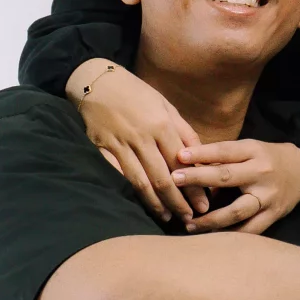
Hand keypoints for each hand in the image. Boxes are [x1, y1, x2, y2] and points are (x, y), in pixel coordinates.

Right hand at [71, 63, 208, 223]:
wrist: (95, 81)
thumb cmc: (135, 92)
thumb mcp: (164, 104)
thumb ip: (183, 131)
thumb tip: (200, 157)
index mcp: (161, 124)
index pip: (183, 163)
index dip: (194, 186)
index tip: (204, 203)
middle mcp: (142, 137)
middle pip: (163, 178)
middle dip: (178, 202)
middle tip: (190, 218)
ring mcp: (120, 145)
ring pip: (141, 183)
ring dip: (156, 204)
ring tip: (169, 218)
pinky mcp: (101, 150)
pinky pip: (118, 177)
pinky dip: (130, 194)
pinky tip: (140, 206)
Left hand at [172, 138, 299, 236]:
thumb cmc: (268, 158)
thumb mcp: (249, 149)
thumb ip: (223, 159)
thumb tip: (191, 169)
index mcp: (253, 152)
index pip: (224, 151)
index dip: (200, 154)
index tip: (178, 157)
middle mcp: (261, 173)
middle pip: (227, 177)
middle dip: (198, 179)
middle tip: (174, 181)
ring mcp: (267, 197)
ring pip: (237, 211)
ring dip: (211, 219)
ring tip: (189, 224)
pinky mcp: (273, 215)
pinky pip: (250, 230)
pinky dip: (231, 236)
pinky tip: (212, 241)